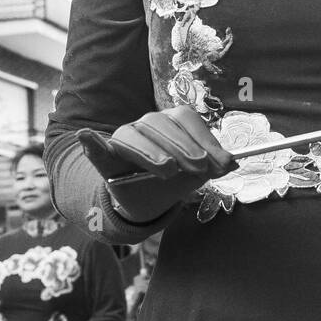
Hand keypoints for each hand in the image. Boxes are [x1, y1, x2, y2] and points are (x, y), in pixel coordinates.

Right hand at [78, 105, 235, 222]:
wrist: (146, 201)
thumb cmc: (171, 181)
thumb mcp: (195, 175)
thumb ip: (212, 166)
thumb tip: (235, 163)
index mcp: (170, 123)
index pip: (186, 119)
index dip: (205, 139)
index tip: (221, 162)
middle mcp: (146, 125)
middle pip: (161, 124)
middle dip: (183, 146)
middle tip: (199, 168)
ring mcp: (123, 138)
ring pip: (135, 134)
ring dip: (152, 151)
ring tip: (168, 169)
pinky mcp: (104, 157)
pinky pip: (96, 148)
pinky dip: (91, 143)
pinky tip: (86, 137)